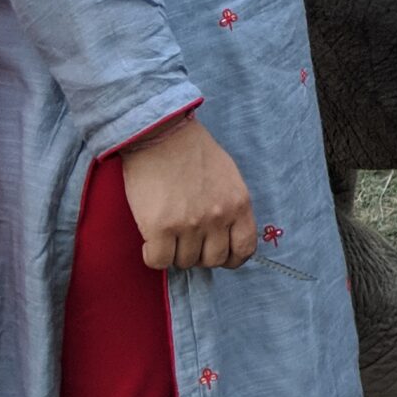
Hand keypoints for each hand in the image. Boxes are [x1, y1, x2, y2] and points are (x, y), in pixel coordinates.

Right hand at [119, 117, 256, 271]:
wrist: (161, 134)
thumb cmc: (193, 151)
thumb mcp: (228, 177)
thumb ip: (230, 206)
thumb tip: (226, 234)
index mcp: (239, 204)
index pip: (245, 249)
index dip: (231, 257)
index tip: (218, 252)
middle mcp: (218, 217)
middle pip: (213, 260)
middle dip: (200, 255)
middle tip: (187, 240)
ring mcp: (190, 224)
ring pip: (185, 262)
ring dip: (175, 253)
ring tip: (168, 234)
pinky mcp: (160, 228)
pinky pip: (159, 261)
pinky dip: (153, 256)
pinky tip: (151, 240)